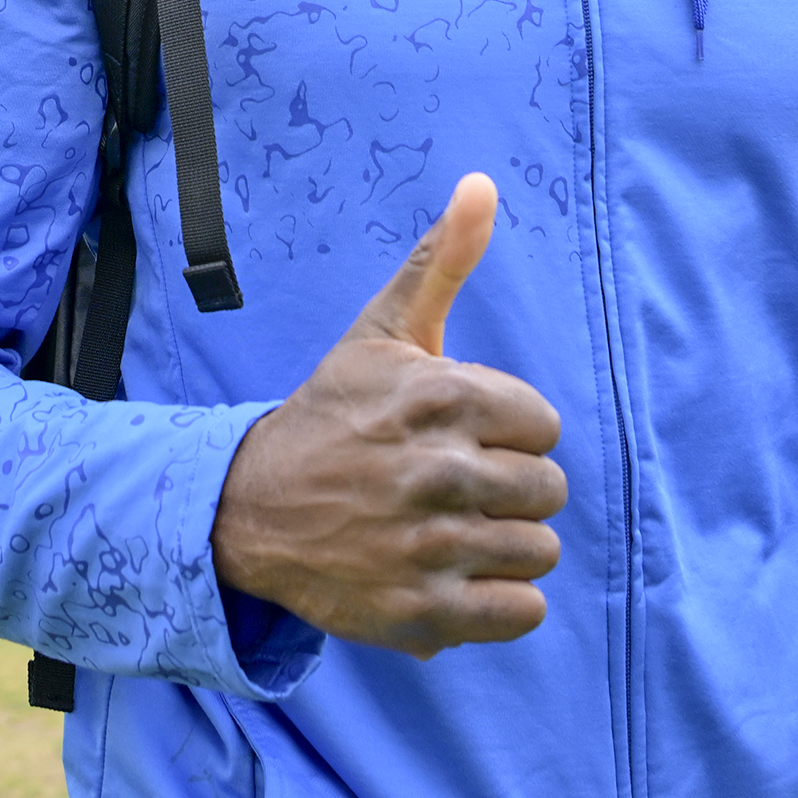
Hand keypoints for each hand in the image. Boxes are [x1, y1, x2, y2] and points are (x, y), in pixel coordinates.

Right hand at [210, 173, 565, 656]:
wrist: (248, 511)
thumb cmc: (332, 414)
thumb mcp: (383, 332)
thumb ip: (442, 261)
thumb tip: (483, 183)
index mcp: (440, 398)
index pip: (543, 425)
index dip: (509, 433)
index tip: (462, 436)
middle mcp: (438, 474)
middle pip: (549, 491)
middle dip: (511, 490)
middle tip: (456, 488)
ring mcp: (429, 548)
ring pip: (540, 552)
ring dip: (506, 547)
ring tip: (454, 533)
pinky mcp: (423, 614)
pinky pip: (523, 613)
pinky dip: (501, 603)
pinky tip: (457, 576)